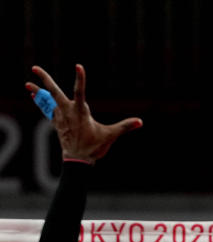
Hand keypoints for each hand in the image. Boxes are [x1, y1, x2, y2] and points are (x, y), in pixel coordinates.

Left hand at [26, 64, 141, 162]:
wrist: (77, 160)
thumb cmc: (94, 147)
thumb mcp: (110, 135)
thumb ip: (124, 126)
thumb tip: (140, 122)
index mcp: (80, 112)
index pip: (80, 91)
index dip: (80, 78)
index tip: (78, 66)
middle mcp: (67, 111)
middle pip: (53, 92)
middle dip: (44, 79)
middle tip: (34, 68)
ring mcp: (60, 117)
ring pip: (46, 100)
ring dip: (37, 91)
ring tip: (27, 84)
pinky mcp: (57, 123)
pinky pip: (47, 109)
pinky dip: (40, 101)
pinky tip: (34, 95)